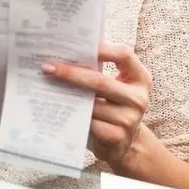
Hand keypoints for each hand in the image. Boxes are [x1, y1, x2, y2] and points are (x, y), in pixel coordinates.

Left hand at [42, 42, 152, 166]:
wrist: (125, 142)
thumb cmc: (113, 106)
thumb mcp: (116, 86)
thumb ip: (101, 70)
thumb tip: (67, 54)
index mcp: (140, 79)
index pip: (124, 55)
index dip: (103, 49)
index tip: (78, 45)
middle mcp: (138, 98)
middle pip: (101, 81)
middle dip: (71, 73)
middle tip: (48, 68)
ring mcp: (129, 119)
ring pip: (91, 104)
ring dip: (67, 96)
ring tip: (47, 87)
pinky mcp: (117, 137)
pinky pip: (90, 123)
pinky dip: (74, 116)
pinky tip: (61, 110)